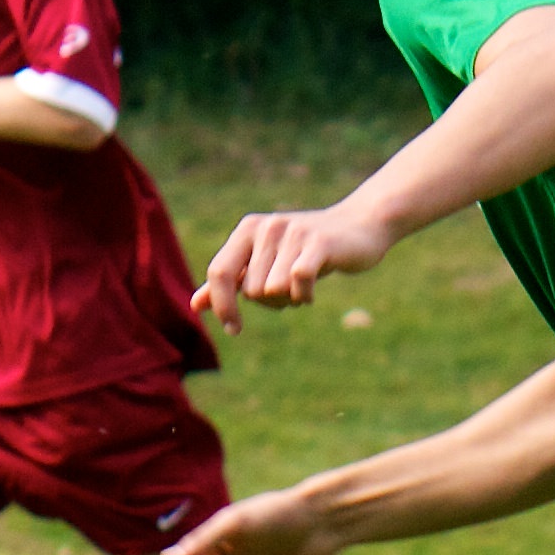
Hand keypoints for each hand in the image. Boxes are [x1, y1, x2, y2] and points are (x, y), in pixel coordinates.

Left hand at [191, 201, 395, 334]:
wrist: (359, 225)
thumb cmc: (306, 249)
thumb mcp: (264, 262)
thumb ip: (231, 282)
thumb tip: (194, 305)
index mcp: (248, 229)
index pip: (219, 272)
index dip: (222, 305)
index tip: (233, 329)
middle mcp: (266, 227)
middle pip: (252, 290)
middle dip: (270, 303)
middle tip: (289, 290)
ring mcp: (293, 233)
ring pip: (274, 291)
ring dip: (290, 300)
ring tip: (303, 285)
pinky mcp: (319, 243)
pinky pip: (298, 281)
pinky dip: (304, 296)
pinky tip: (311, 292)